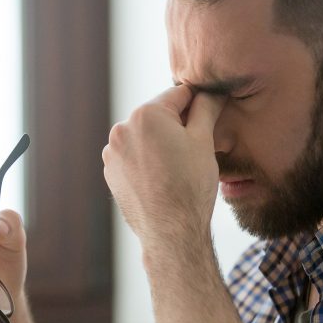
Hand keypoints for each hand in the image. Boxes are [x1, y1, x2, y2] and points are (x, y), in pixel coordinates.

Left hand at [102, 85, 223, 245]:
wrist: (171, 231)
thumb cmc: (191, 185)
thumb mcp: (204, 141)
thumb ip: (206, 108)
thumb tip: (212, 90)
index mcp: (145, 114)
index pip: (178, 94)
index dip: (198, 103)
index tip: (210, 113)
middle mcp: (121, 128)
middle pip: (158, 116)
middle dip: (176, 125)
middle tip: (195, 148)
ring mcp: (112, 152)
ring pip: (144, 136)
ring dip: (160, 143)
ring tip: (178, 167)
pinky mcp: (110, 172)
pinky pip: (133, 156)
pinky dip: (147, 160)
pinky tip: (162, 178)